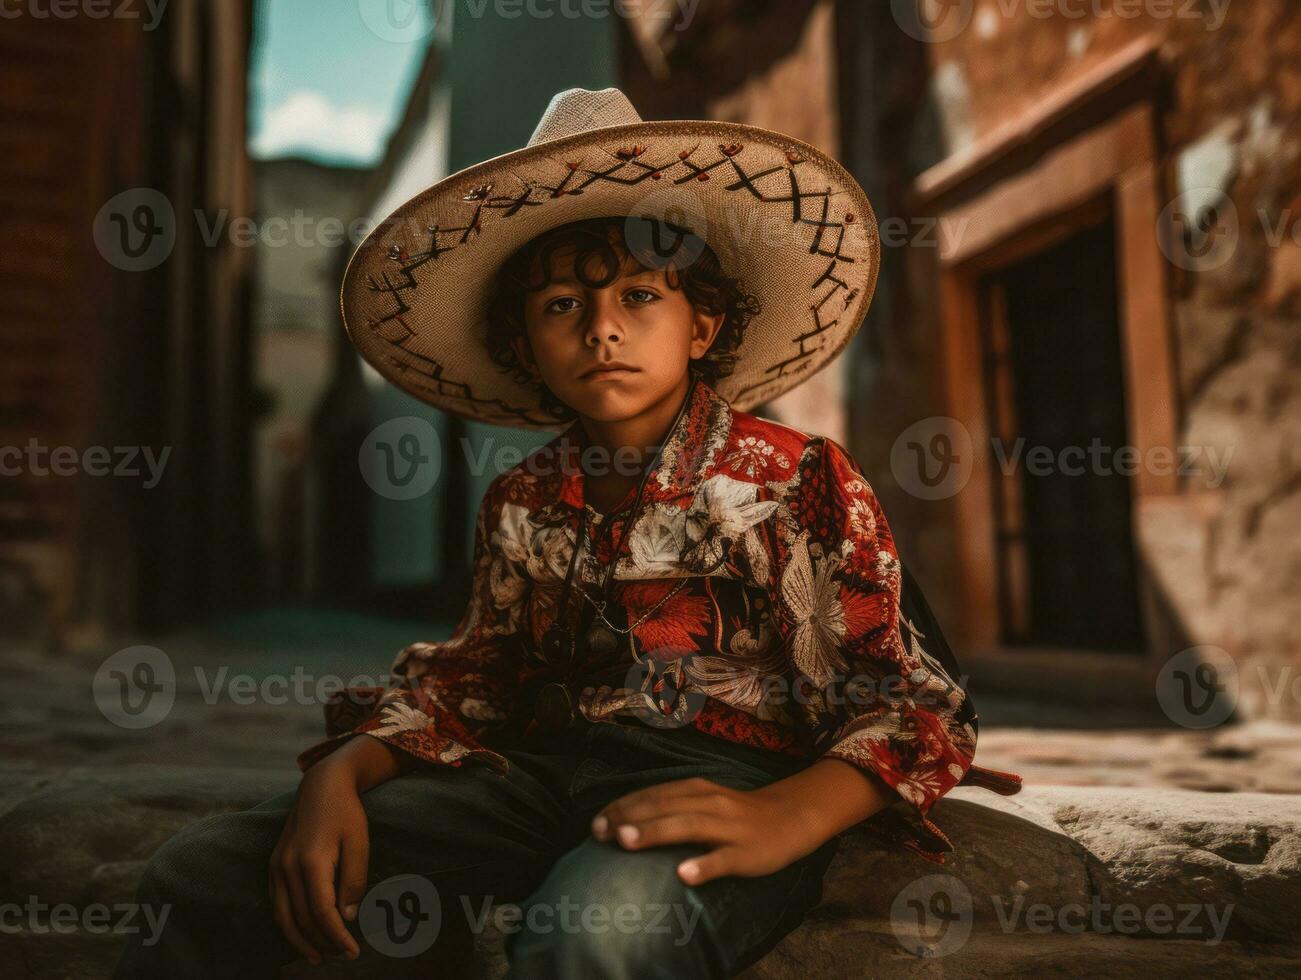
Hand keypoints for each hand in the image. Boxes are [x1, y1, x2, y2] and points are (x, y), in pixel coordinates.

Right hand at [269, 737, 400, 963]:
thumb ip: (353, 880)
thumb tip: (346, 918)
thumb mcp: (359, 843)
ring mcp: (276, 866)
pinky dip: (289, 924)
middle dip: (321, 942)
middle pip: (301, 918)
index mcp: (311, 861)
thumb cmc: (346, 812)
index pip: (322, 912)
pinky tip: (304, 934)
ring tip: (320, 956)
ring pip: (283, 916)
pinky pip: (278, 903)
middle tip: (343, 956)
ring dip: (301, 940)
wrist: (321, 785)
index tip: (353, 952)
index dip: (337, 936)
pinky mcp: (273, 865)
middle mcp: (287, 866)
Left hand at [588, 776, 823, 885]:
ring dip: (655, 832)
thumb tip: (627, 822)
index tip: (596, 823)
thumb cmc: (737, 814)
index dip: (623, 806)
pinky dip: (704, 865)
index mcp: (697, 790)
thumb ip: (672, 808)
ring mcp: (728, 827)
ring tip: (626, 842)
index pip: (653, 795)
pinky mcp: (746, 852)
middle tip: (599, 833)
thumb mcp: (704, 801)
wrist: (790, 817)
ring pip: (688, 826)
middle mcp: (710, 803)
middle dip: (629, 818)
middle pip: (664, 807)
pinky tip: (684, 875)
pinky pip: (724, 859)